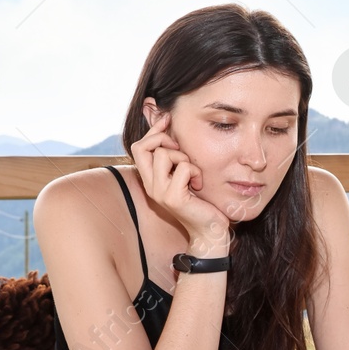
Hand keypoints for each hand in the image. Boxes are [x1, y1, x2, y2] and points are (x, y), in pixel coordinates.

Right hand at [129, 111, 228, 245]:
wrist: (209, 229)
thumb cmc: (201, 201)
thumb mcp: (184, 175)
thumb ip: (176, 157)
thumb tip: (170, 128)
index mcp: (150, 180)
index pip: (138, 147)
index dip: (152, 131)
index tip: (167, 120)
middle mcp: (150, 186)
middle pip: (142, 147)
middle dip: (163, 139)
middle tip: (181, 150)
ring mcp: (160, 192)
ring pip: (163, 155)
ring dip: (184, 158)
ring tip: (193, 174)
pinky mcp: (173, 198)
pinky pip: (183, 168)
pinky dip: (196, 172)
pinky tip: (199, 184)